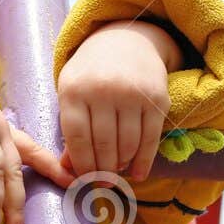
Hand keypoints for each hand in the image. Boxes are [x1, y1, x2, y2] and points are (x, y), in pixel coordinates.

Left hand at [55, 19, 176, 183]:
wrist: (126, 40)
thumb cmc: (92, 74)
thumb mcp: (72, 94)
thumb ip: (70, 131)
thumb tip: (67, 171)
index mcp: (74, 90)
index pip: (77, 138)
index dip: (82, 164)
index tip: (85, 180)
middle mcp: (103, 90)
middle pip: (103, 144)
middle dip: (103, 171)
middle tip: (103, 184)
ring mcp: (131, 93)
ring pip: (127, 144)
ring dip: (122, 165)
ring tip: (117, 174)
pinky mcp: (156, 98)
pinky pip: (150, 137)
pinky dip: (144, 160)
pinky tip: (138, 174)